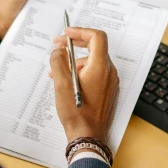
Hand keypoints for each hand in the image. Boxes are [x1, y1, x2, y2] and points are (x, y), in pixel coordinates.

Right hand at [50, 27, 118, 143]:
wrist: (88, 136)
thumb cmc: (76, 112)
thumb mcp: (61, 84)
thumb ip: (58, 61)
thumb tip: (58, 49)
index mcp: (100, 67)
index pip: (96, 37)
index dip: (80, 31)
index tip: (66, 34)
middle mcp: (109, 72)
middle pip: (94, 48)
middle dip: (75, 45)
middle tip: (58, 46)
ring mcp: (110, 82)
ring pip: (92, 62)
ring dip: (74, 62)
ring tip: (57, 73)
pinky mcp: (108, 90)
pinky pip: (95, 73)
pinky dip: (81, 72)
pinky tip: (68, 82)